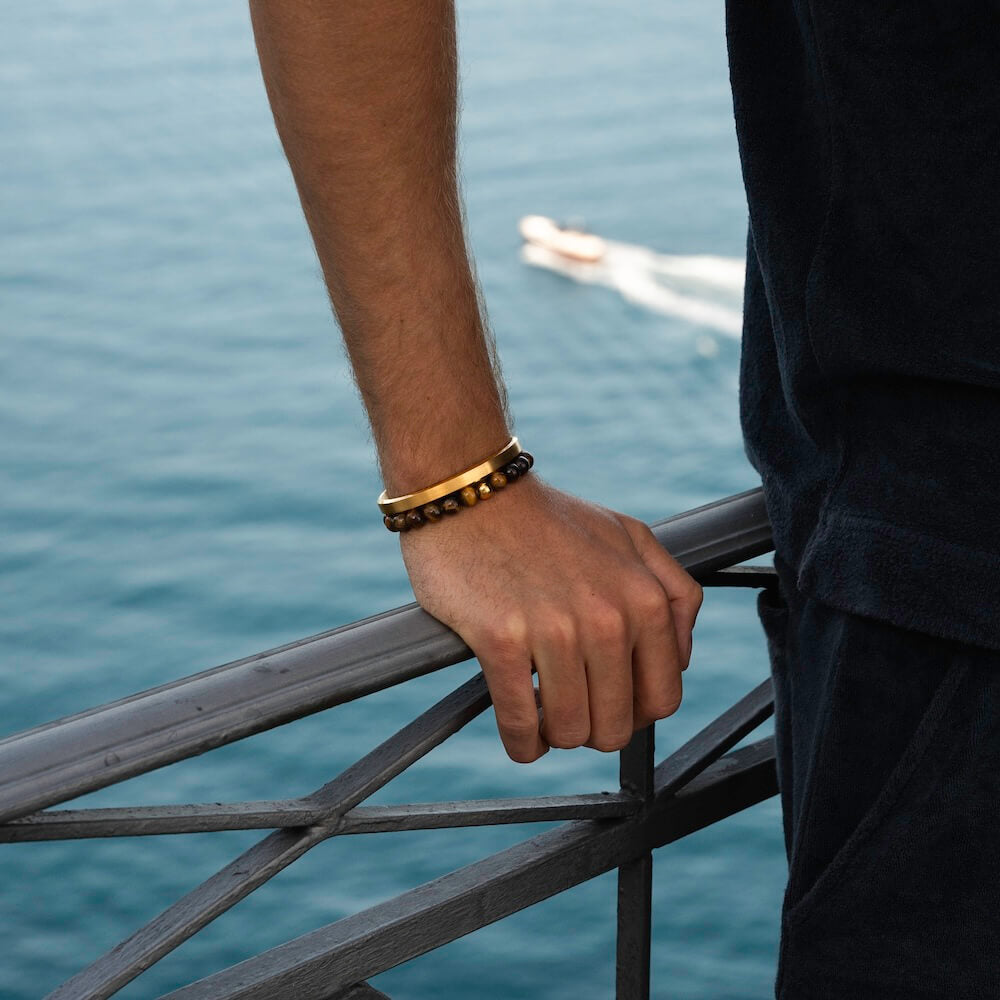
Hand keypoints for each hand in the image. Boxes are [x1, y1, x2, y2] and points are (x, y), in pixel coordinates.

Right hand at [400, 477, 702, 762]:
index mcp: (644, 598)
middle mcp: (608, 618)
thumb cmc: (547, 519)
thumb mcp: (629, 537)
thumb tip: (680, 658)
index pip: (662, 698)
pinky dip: (521, 743)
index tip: (608, 704)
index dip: (635, 713)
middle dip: (593, 730)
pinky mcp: (501, 640)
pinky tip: (519, 733)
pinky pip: (519, 725)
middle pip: (616, 725)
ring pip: (570, 731)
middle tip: (570, 710)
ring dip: (555, 737)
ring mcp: (554, 631)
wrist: (473, 491)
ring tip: (542, 716)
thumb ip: (673, 591)